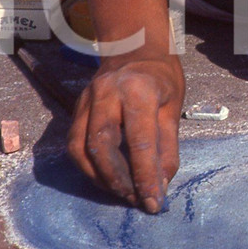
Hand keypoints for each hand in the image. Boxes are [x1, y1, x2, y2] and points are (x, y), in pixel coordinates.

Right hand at [67, 54, 184, 212]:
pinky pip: (74, 144)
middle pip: (101, 146)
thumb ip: (167, 148)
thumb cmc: (160, 77)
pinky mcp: (75, 108)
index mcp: (138, 90)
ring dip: (99, 178)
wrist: (133, 46)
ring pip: (80, 148)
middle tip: (134, 199)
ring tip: (121, 192)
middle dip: (117, 181)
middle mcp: (106, 93)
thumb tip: (160, 186)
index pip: (140, 141)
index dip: (146, 176)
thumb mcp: (173, 107)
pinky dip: (88, 167)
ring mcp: (86, 100)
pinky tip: (105, 177)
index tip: (154, 202)